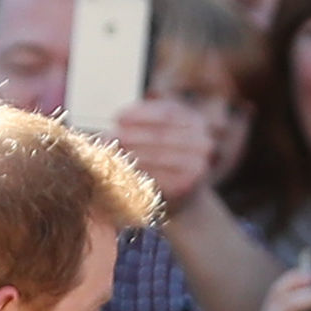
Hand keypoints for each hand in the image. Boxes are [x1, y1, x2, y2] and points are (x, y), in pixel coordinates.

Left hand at [110, 93, 215, 213]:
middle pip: (160, 134)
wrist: (184, 196)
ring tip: (109, 152)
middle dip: (131, 134)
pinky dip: (137, 172)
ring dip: (130, 153)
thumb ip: (146, 120)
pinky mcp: (187, 185)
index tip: (117, 117)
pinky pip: (158, 176)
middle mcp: (203, 142)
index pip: (166, 113)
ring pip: (157, 155)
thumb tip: (116, 121)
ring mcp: (198, 164)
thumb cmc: (165, 158)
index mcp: (196, 121)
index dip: (139, 114)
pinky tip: (121, 170)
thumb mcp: (161, 132)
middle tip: (107, 136)